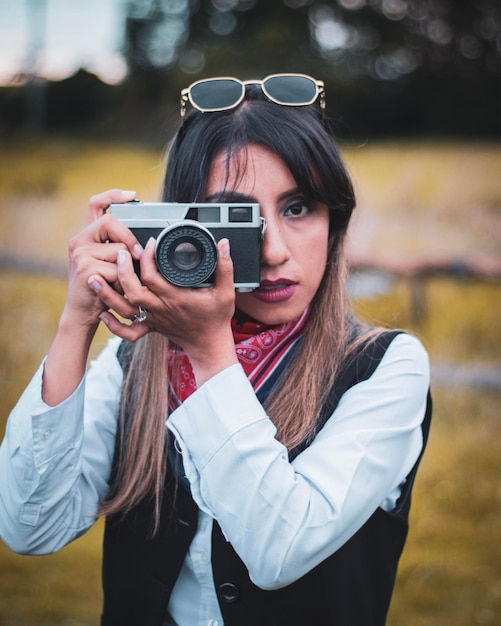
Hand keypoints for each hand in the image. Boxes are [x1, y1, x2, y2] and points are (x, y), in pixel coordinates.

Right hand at [62, 189, 143, 329]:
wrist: (82, 313)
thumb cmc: (102, 288)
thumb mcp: (111, 264)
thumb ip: (121, 249)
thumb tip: (147, 242)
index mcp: (87, 236)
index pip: (96, 204)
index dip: (113, 196)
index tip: (132, 195)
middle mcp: (80, 240)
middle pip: (112, 223)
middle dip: (129, 239)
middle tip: (139, 255)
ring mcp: (80, 253)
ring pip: (119, 249)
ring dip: (127, 269)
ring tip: (120, 282)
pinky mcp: (86, 267)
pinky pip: (117, 268)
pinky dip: (122, 282)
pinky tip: (114, 289)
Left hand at [91, 236, 238, 384]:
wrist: (210, 346)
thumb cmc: (217, 319)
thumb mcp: (226, 292)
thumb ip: (225, 267)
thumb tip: (223, 244)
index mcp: (176, 298)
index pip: (154, 276)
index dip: (148, 257)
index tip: (150, 242)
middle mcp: (161, 308)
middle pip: (133, 291)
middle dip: (122, 271)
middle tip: (119, 253)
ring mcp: (153, 319)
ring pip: (124, 309)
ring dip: (107, 294)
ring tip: (94, 277)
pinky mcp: (151, 327)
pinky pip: (128, 330)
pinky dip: (113, 325)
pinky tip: (103, 312)